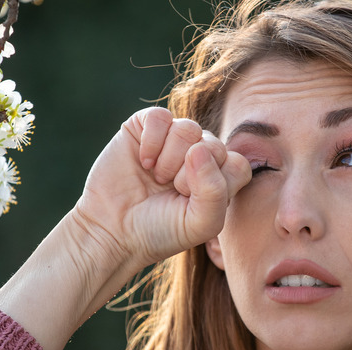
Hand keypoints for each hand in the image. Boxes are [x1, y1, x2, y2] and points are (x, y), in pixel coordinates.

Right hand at [0, 107, 250, 349]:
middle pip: (214, 144)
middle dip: (189, 174)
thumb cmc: (161, 230)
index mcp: (220, 176)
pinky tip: (143, 161)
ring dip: (169, 159)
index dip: (215, 184)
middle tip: (171, 191)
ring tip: (157, 177)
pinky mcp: (146, 127)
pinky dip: (152, 142)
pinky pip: (160, 117)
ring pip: (188, 128)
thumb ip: (215, 192)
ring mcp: (174, 139)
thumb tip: (200, 148)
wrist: (113, 230)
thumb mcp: (200, 224)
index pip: (238, 164)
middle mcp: (201, 154)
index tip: (192, 203)